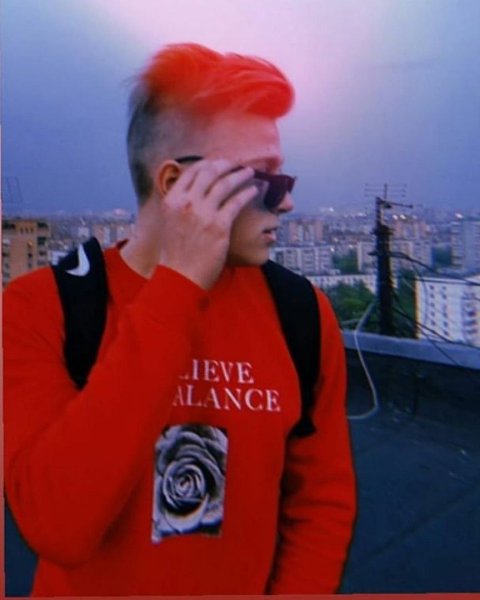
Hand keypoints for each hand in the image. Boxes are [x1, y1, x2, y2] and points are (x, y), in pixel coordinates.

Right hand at [124, 159, 257, 289]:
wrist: (180, 276)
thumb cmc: (175, 254)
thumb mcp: (168, 223)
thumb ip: (179, 205)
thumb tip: (190, 193)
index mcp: (172, 200)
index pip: (192, 171)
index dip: (208, 163)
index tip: (219, 163)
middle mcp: (186, 203)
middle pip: (209, 172)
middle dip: (226, 164)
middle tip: (237, 164)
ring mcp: (203, 213)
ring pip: (225, 184)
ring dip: (240, 175)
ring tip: (250, 173)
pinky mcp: (219, 226)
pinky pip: (236, 202)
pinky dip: (247, 193)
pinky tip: (254, 190)